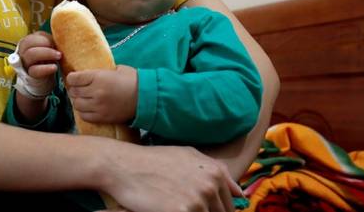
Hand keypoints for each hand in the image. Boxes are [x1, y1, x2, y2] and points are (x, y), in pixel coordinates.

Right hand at [18, 31, 60, 88]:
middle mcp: (23, 50)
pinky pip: (34, 70)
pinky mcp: (29, 74)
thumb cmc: (46, 61)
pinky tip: (54, 67)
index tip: (58, 42)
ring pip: (30, 54)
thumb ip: (51, 41)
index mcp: (29, 42)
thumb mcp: (48, 48)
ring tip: (59, 56)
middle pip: (29, 42)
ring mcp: (25, 62)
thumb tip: (64, 33)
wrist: (42, 80)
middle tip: (58, 47)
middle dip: (45, 43)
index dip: (47, 37)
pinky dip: (45, 68)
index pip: (36, 34)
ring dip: (47, 53)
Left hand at [66, 65, 137, 124]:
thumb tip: (89, 74)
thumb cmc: (133, 80)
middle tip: (79, 88)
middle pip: (74, 92)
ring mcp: (98, 107)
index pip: (74, 78)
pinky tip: (89, 107)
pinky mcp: (102, 118)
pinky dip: (84, 112)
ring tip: (84, 98)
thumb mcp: (116, 69)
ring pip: (77, 105)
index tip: (74, 78)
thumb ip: (101, 72)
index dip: (72, 78)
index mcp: (99, 77)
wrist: (146, 97)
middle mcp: (96, 92)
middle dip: (75, 89)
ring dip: (78, 101)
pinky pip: (84, 116)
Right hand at [97, 142, 241, 211]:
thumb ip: (217, 171)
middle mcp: (210, 185)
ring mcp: (197, 200)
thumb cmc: (154, 160)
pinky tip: (168, 209)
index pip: (229, 206)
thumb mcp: (189, 156)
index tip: (199, 208)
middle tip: (184, 206)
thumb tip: (239, 192)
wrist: (124, 166)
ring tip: (174, 206)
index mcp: (215, 172)